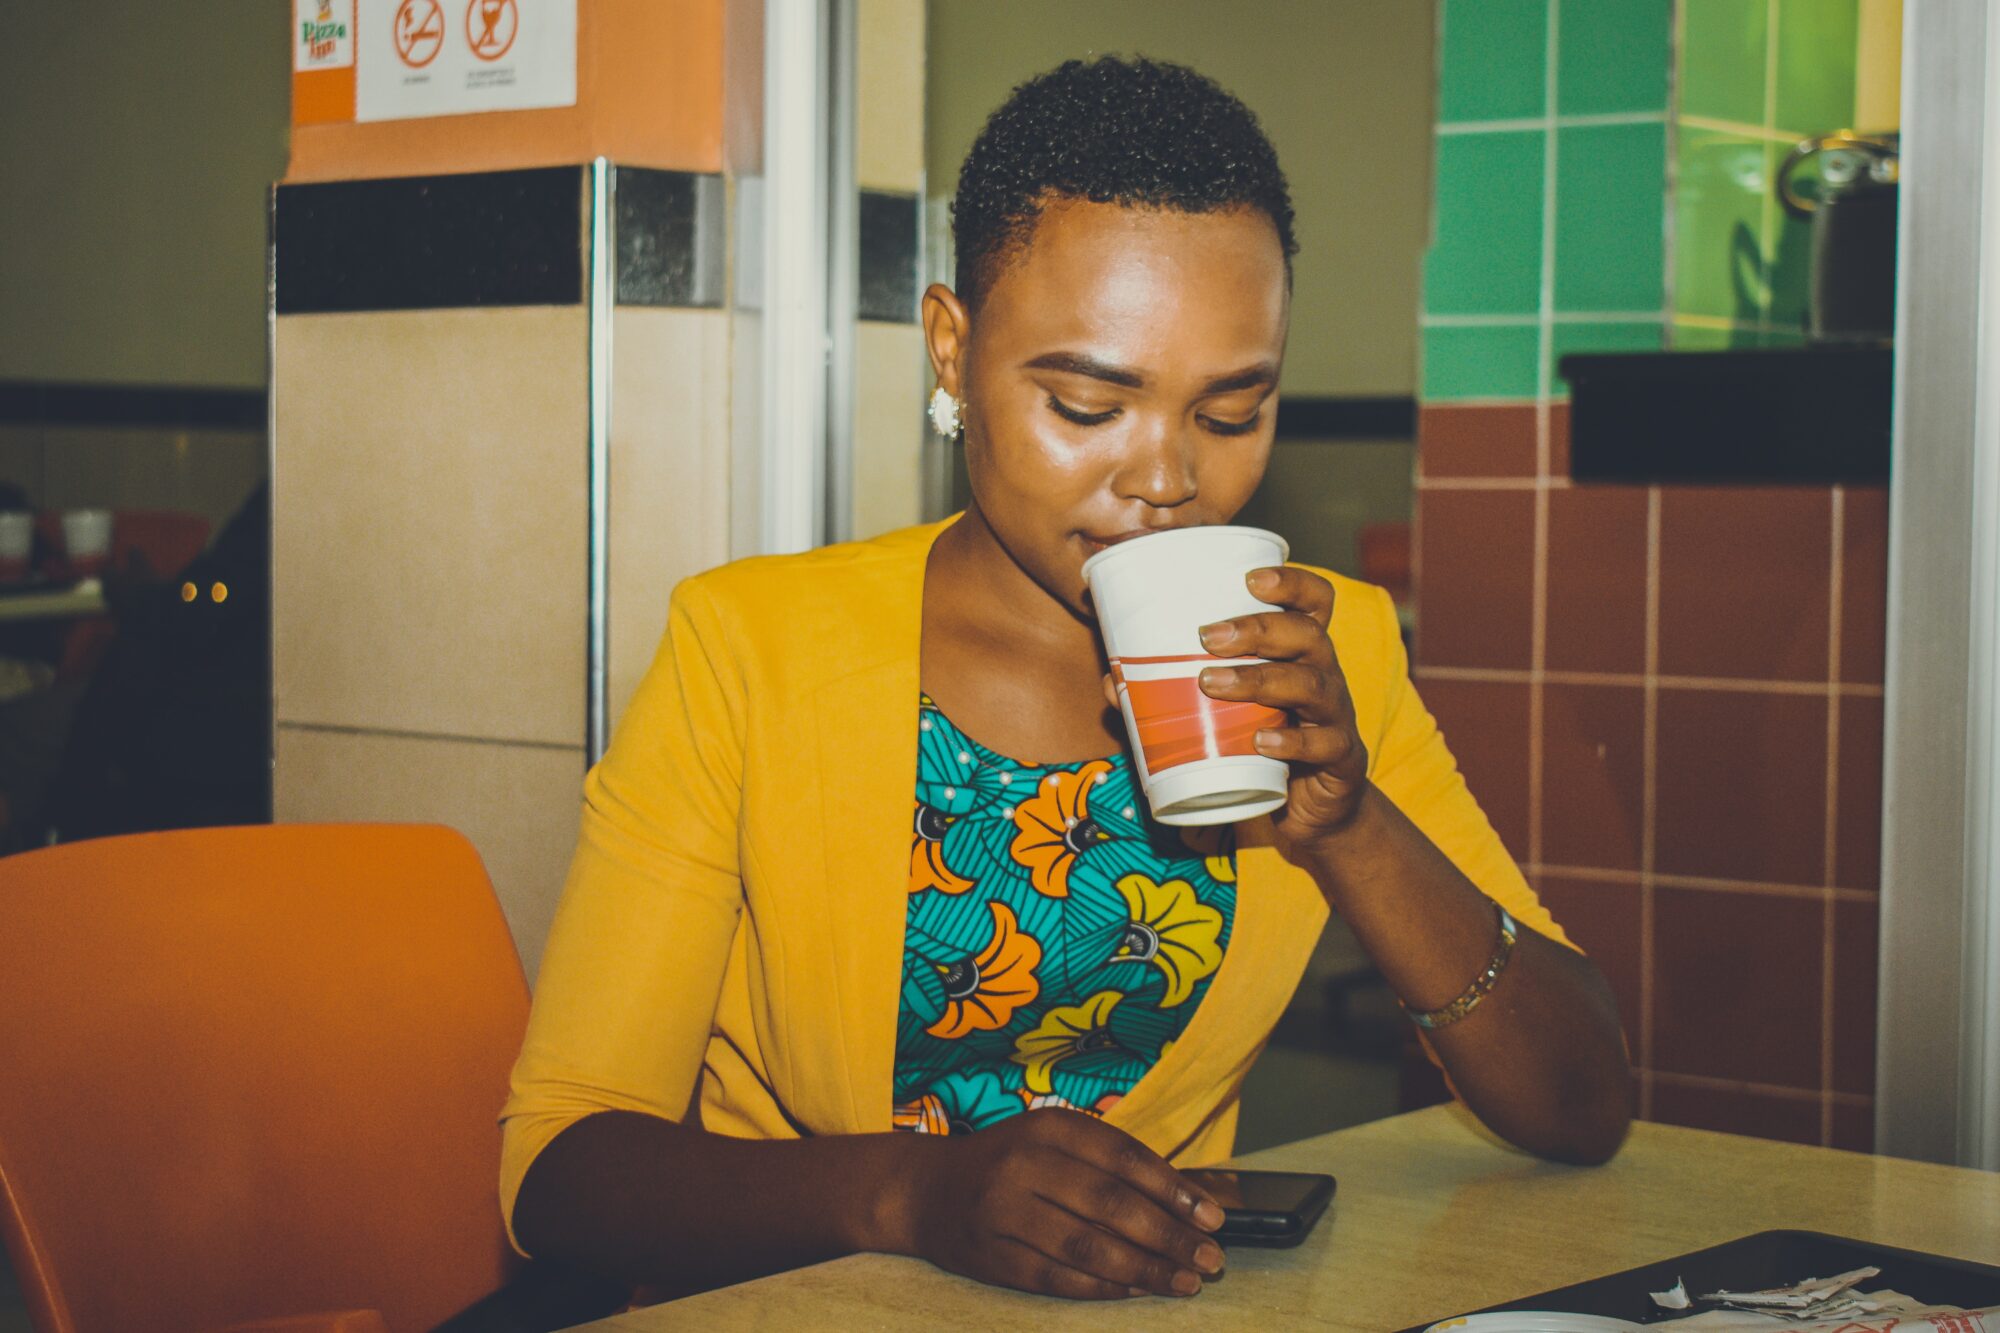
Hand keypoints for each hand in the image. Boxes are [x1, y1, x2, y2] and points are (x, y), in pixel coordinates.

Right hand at [895, 1109, 1225, 1299]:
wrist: (926, 1191)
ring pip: (1087, 1246)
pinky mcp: (992, 1256)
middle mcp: (1022, 1164)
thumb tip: (1187, 1202)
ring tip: (1185, 1280)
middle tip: (1211, 1257)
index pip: (1122, 1156)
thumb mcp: (1053, 1142)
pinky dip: (1104, 1286)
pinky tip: (1136, 1290)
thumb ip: (1112, 1164)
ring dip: (1145, 1267)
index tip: (1213, 1216)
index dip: (1173, 1189)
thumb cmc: (1007, 1163)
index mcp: (1046, 1127)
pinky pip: (1058, 1277)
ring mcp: (1003, 1212)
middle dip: (1169, 1234)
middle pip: (1110, 1203)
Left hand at [1197, 566, 1369, 852]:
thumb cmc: (1263, 742)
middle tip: (1207, 635)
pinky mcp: (1340, 759)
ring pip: (1311, 685)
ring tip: (1212, 683)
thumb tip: (1114, 682)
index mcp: (1300, 652)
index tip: (1251, 578)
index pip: (1313, 603)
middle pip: (1308, 635)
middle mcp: (1324, 674)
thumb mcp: (1226, 712)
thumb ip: (1173, 693)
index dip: (1292, 583)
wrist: (1314, 807)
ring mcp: (1335, 716)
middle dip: (1259, 628)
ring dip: (1260, 679)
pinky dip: (1292, 741)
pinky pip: (1324, 744)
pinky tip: (1261, 740)